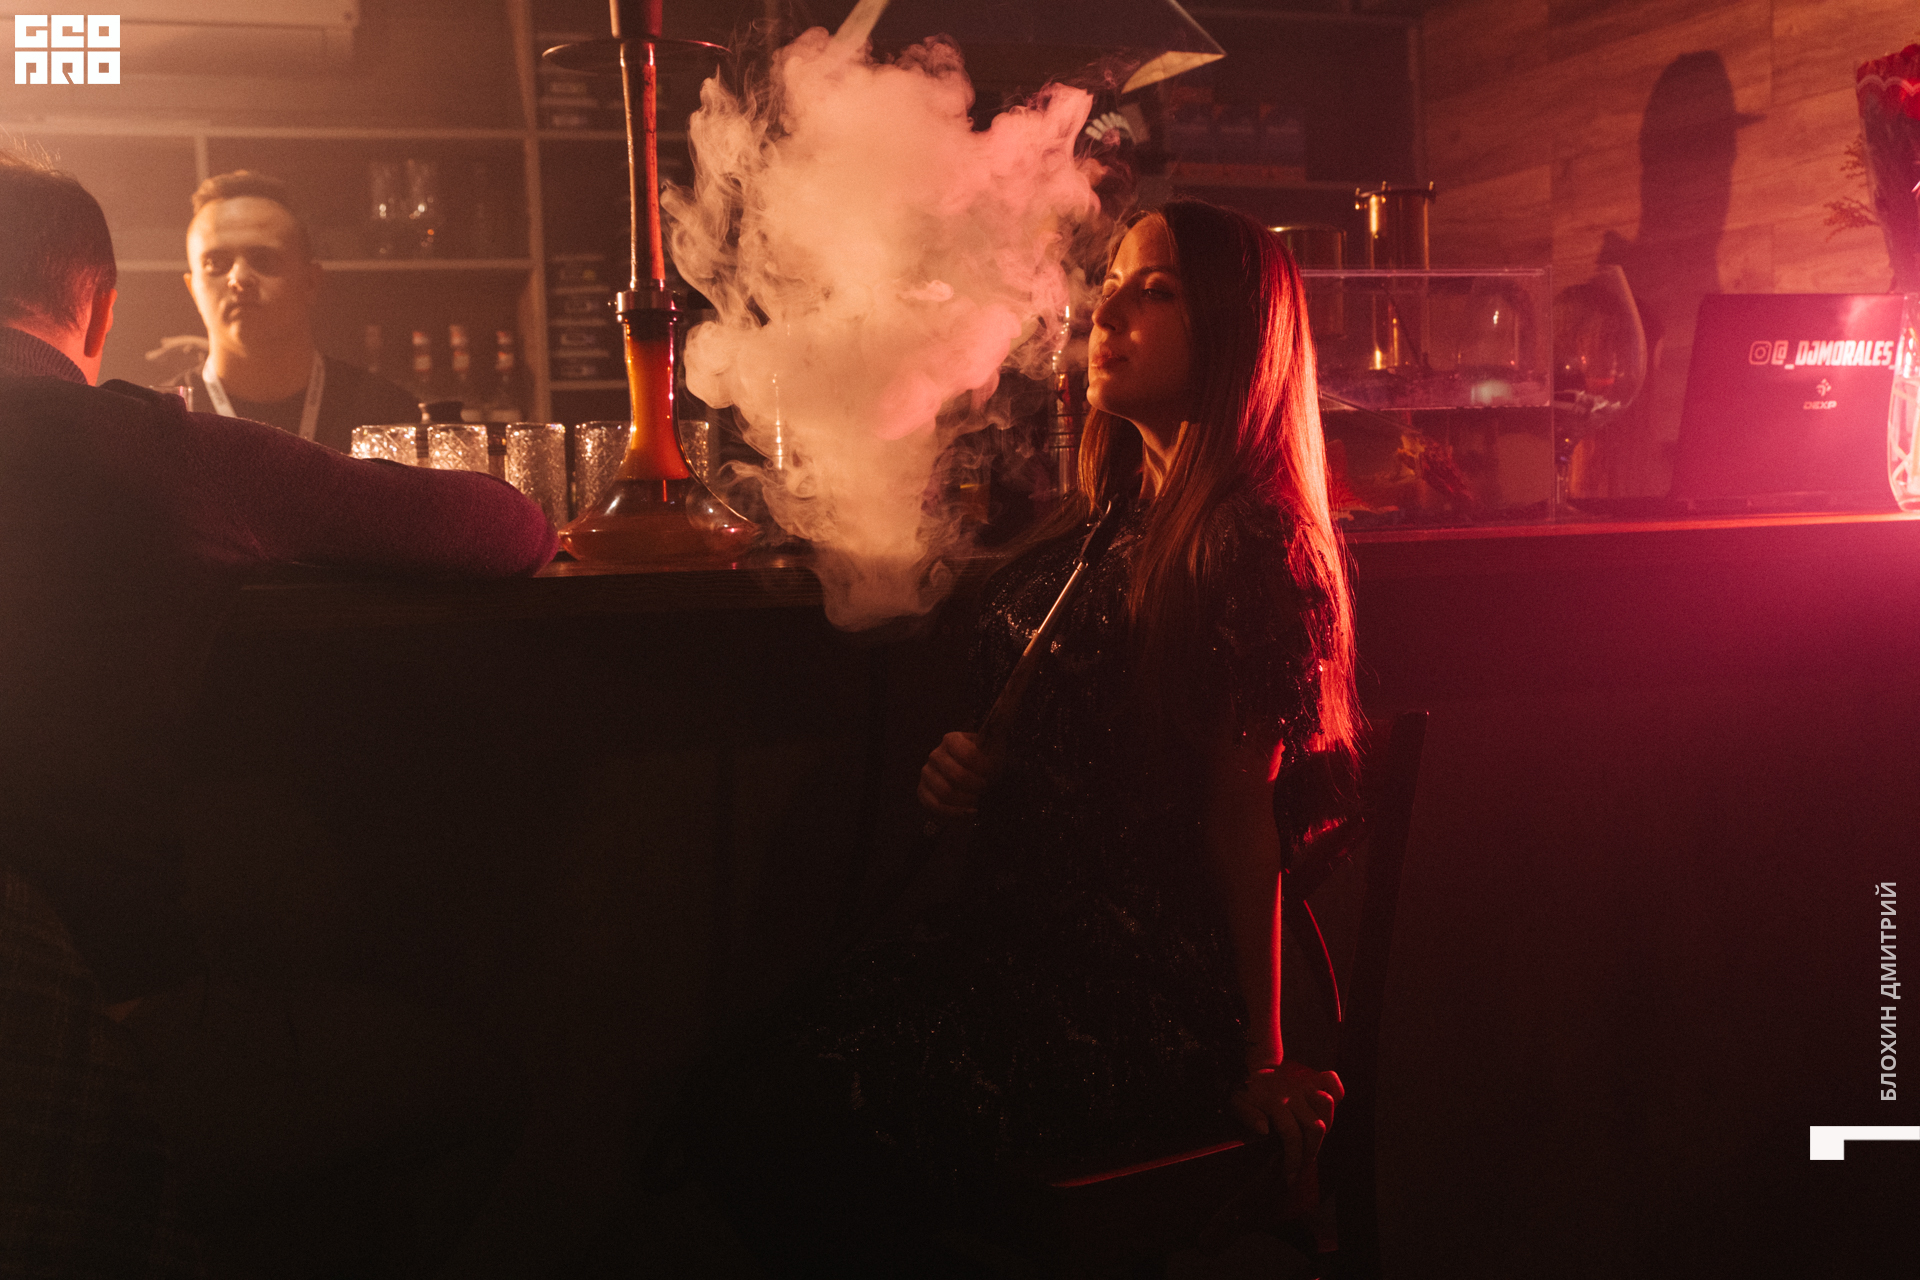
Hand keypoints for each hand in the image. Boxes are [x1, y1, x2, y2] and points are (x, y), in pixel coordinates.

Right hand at [917, 731, 999, 817]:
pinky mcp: (923, 792)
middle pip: (956, 776)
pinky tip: (969, 811)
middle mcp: (935, 754)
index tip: (992, 774)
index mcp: (951, 740)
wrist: (977, 785)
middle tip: (986, 788)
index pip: (967, 755)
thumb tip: (1013, 691)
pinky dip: (956, 813)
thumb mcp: (995, 747)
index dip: (983, 769)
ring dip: (967, 800)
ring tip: (978, 799)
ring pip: (946, 793)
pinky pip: (936, 806)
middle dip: (976, 786)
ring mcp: (927, 774)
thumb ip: (1002, 723)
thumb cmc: (987, 764)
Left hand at [1230, 1059, 1342, 1182]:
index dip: (1293, 1158)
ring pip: (1326, 1104)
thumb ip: (1248, 1116)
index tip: (1290, 1175)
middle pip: (1315, 1127)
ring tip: (1313, 1142)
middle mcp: (1293, 1095)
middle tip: (1302, 1164)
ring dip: (1326, 1127)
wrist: (1251, 1068)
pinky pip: (1331, 1081)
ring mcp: (1304, 1085)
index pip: (1292, 1135)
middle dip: (1311, 1151)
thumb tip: (1264, 1130)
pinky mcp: (1311, 1079)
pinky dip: (1336, 1092)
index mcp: (1275, 1104)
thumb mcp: (1237, 1103)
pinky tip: (1328, 1111)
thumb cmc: (1244, 1091)